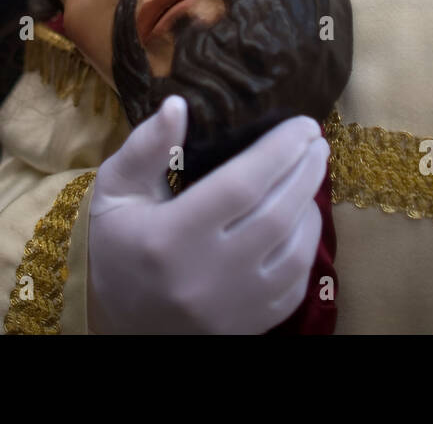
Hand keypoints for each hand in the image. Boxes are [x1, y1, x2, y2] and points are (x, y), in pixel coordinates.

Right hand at [87, 94, 328, 333]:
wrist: (118, 319)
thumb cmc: (116, 243)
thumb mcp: (116, 189)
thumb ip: (146, 147)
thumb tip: (178, 104)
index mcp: (170, 237)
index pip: (241, 185)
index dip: (278, 150)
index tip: (302, 123)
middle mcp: (206, 276)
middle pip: (277, 215)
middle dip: (306, 171)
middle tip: (316, 140)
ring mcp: (232, 308)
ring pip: (295, 251)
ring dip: (311, 205)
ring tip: (311, 172)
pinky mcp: (249, 327)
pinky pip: (295, 284)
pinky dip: (307, 244)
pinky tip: (302, 216)